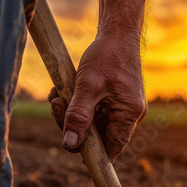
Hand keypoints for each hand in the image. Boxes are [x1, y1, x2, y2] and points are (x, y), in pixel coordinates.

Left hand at [48, 34, 146, 161]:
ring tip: (58, 94)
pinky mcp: (115, 99)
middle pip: (99, 135)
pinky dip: (78, 103)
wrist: (118, 33)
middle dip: (73, 124)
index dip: (92, 153)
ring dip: (72, 112)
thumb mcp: (87, 86)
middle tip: (57, 105)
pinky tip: (65, 90)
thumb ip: (79, 117)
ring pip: (93, 122)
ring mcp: (122, 106)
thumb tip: (71, 145)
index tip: (71, 147)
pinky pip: (94, 110)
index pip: (112, 147)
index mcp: (130, 113)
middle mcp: (130, 113)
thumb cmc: (107, 56)